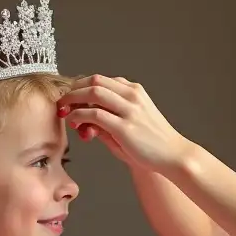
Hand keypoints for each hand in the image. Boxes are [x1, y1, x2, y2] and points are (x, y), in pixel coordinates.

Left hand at [57, 75, 193, 172]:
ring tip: (63, 111)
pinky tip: (74, 123)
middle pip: (94, 81)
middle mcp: (132, 96)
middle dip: (73, 89)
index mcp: (134, 91)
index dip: (80, 86)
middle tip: (61, 102)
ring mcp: (129, 110)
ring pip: (93, 92)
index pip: (101, 79)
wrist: (173, 156)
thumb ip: (107, 120)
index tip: (70, 97)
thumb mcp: (130, 124)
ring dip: (73, 100)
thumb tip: (84, 122)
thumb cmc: (152, 143)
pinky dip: (80, 116)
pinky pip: (95, 114)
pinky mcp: (125, 127)